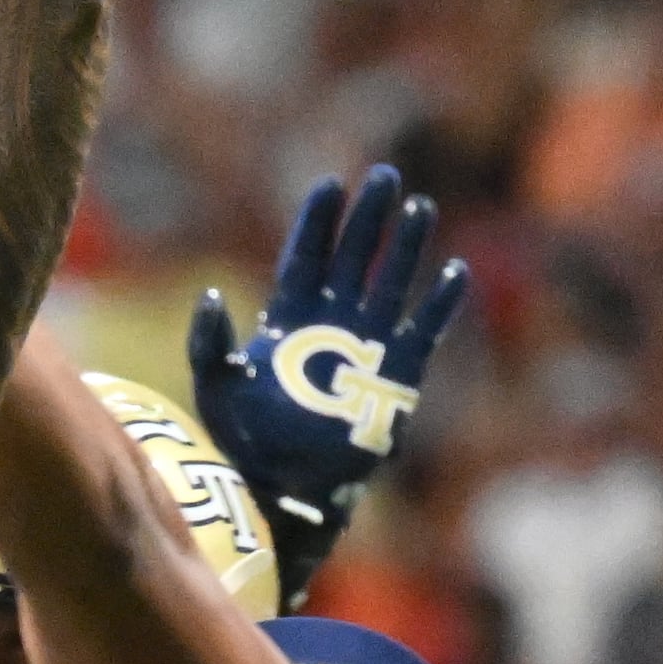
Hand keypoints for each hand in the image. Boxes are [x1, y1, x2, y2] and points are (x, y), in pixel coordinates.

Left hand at [190, 165, 472, 608]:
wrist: (286, 487)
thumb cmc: (246, 440)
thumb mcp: (216, 386)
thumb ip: (209, 341)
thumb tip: (212, 296)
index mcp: (288, 317)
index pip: (306, 256)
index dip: (318, 223)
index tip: (329, 187)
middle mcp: (331, 323)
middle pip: (354, 258)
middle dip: (368, 218)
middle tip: (383, 176)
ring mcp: (366, 346)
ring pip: (390, 283)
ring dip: (405, 247)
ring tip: (419, 207)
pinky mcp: (396, 376)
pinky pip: (423, 331)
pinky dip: (438, 304)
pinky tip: (453, 272)